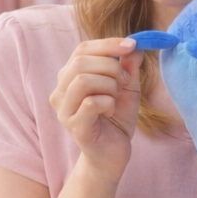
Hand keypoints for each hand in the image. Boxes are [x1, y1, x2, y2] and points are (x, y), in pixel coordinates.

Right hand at [49, 37, 142, 180]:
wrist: (113, 153)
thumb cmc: (117, 118)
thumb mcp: (128, 87)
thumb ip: (129, 66)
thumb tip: (135, 45)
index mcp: (71, 77)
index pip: (83, 49)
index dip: (108, 44)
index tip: (132, 45)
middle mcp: (61, 91)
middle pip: (81, 62)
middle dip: (111, 67)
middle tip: (125, 81)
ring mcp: (64, 109)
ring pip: (83, 80)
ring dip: (109, 85)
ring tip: (116, 97)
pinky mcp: (74, 125)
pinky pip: (90, 103)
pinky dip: (108, 103)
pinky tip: (111, 111)